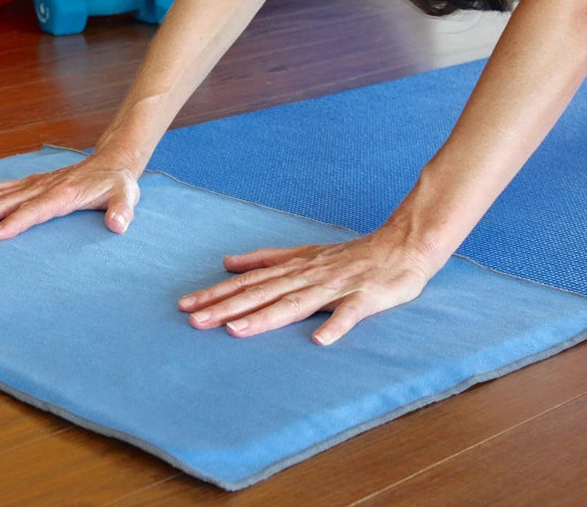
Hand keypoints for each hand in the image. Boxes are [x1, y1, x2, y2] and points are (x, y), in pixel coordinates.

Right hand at [0, 152, 139, 239]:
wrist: (113, 161)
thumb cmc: (118, 183)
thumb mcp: (127, 196)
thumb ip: (122, 211)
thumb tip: (118, 225)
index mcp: (65, 193)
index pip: (37, 210)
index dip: (17, 222)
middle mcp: (45, 186)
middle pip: (8, 202)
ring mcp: (36, 183)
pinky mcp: (32, 183)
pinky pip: (1, 187)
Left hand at [178, 229, 440, 345]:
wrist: (400, 246)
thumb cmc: (351, 255)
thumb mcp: (304, 253)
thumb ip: (267, 258)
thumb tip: (228, 262)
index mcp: (294, 267)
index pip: (249, 282)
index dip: (217, 293)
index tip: (185, 305)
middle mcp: (309, 276)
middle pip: (263, 293)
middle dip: (228, 307)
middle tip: (194, 321)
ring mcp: (336, 286)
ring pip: (296, 302)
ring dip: (266, 316)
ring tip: (235, 330)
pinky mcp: (365, 297)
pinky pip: (350, 313)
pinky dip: (336, 324)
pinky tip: (321, 341)